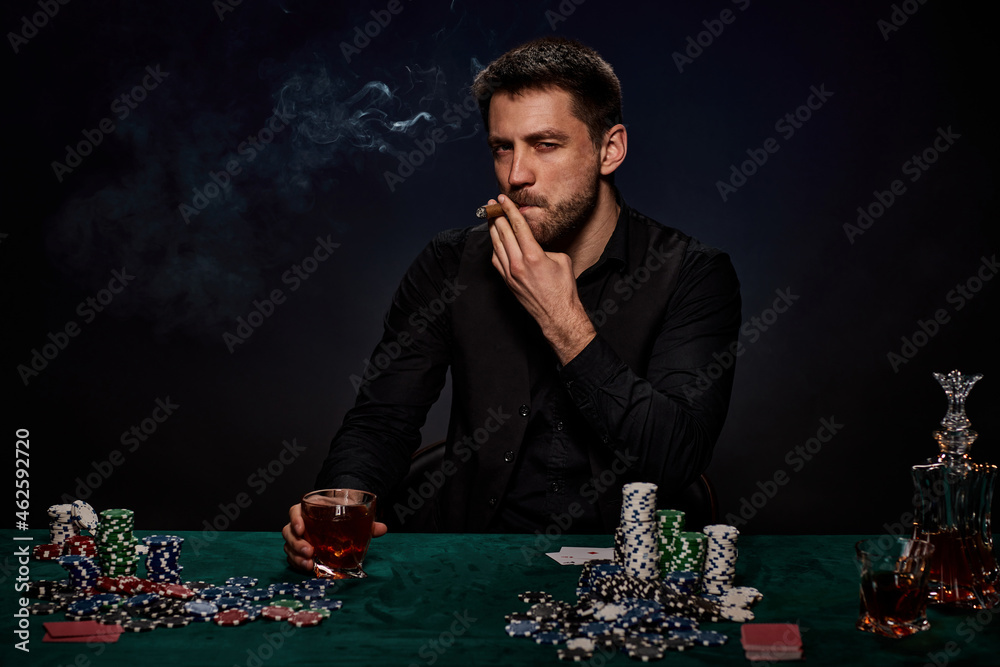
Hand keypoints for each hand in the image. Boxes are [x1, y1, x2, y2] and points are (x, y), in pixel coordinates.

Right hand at [282, 503, 387, 572]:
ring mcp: (299, 538)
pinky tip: (308, 568)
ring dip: (296, 556)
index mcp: (310, 509)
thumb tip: (383, 528)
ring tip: (309, 563)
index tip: (301, 528)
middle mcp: (301, 523)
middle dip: (296, 543)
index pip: (295, 511)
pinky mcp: (300, 550)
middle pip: (289, 532)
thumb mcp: (354, 515)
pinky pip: (293, 557)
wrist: (342, 519)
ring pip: (289, 546)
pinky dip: (298, 563)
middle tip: (310, 551)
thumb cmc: (344, 514)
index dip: (295, 519)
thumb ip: (366, 521)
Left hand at [488, 194, 595, 363]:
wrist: (557, 314)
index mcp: (533, 256)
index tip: (502, 199)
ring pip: (496, 245)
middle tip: (491, 203)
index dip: (509, 210)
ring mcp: (510, 274)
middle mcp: (518, 264)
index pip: (517, 226)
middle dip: (496, 215)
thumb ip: (545, 247)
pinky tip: (495, 239)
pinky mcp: (507, 282)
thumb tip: (535, 242)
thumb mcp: (561, 259)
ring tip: (490, 217)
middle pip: (502, 233)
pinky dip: (494, 246)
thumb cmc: (563, 288)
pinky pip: (496, 260)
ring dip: (492, 229)